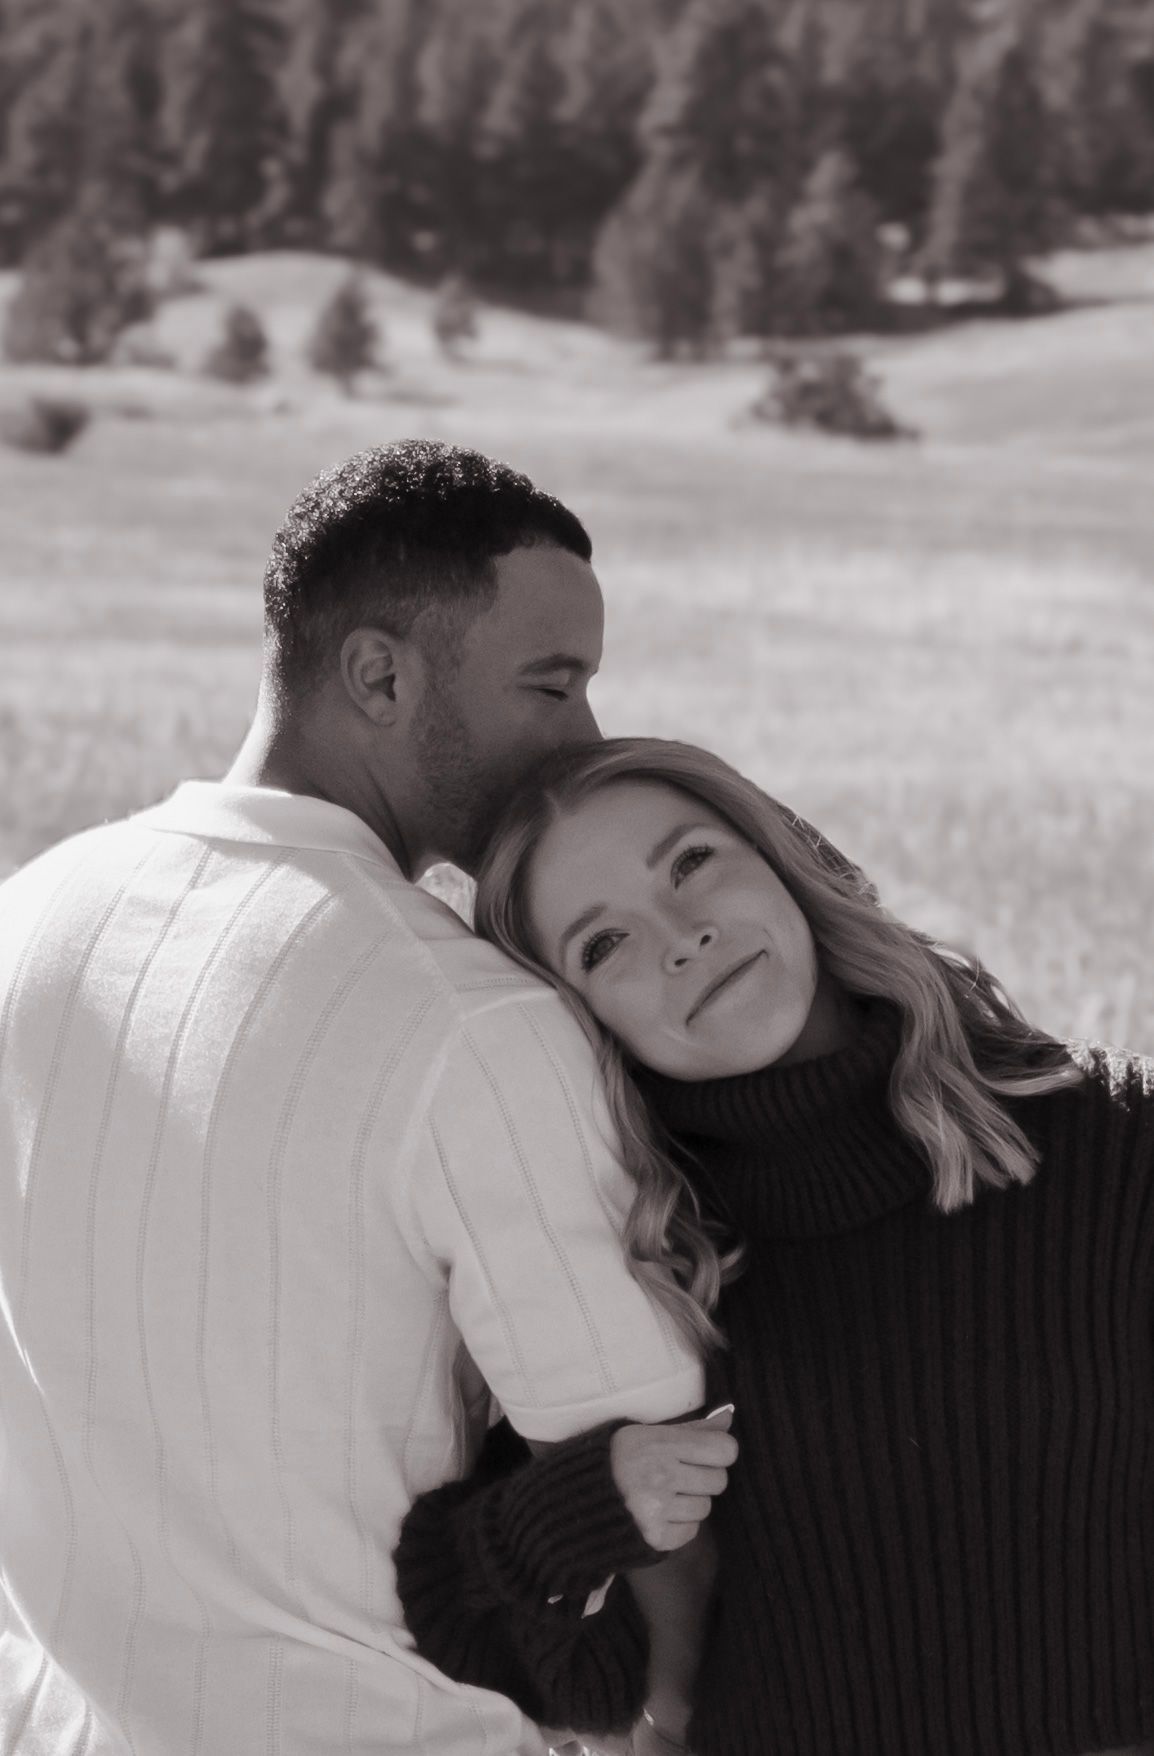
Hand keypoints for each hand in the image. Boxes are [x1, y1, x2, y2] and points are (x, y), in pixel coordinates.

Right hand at [609, 1405, 736, 1551]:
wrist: (580, 1498)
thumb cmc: (620, 1458)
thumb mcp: (649, 1433)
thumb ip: (692, 1429)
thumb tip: (728, 1418)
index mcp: (659, 1444)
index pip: (724, 1450)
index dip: (718, 1451)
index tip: (702, 1453)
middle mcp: (660, 1476)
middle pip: (718, 1480)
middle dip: (702, 1478)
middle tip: (678, 1475)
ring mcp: (658, 1510)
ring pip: (705, 1507)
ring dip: (690, 1502)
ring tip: (665, 1495)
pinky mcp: (656, 1537)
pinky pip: (692, 1531)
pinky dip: (680, 1525)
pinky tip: (660, 1513)